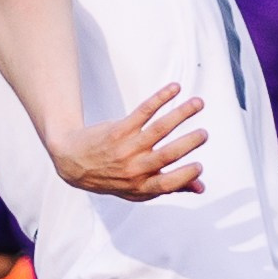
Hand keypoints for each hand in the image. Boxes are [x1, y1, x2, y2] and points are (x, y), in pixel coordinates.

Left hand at [48, 84, 205, 198]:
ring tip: (199, 103)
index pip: (166, 184)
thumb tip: (201, 187)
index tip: (199, 167)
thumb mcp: (137, 190)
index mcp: (140, 186)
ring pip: (158, 129)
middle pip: (165, 156)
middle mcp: (133, 168)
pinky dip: (161, 98)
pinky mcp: (119, 129)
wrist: (73, 163)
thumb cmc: (113, 177)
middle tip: (204, 135)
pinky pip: (143, 111)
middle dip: (188, 144)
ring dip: (181, 114)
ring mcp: (126, 148)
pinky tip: (175, 88)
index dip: (184, 177)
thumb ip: (170, 187)